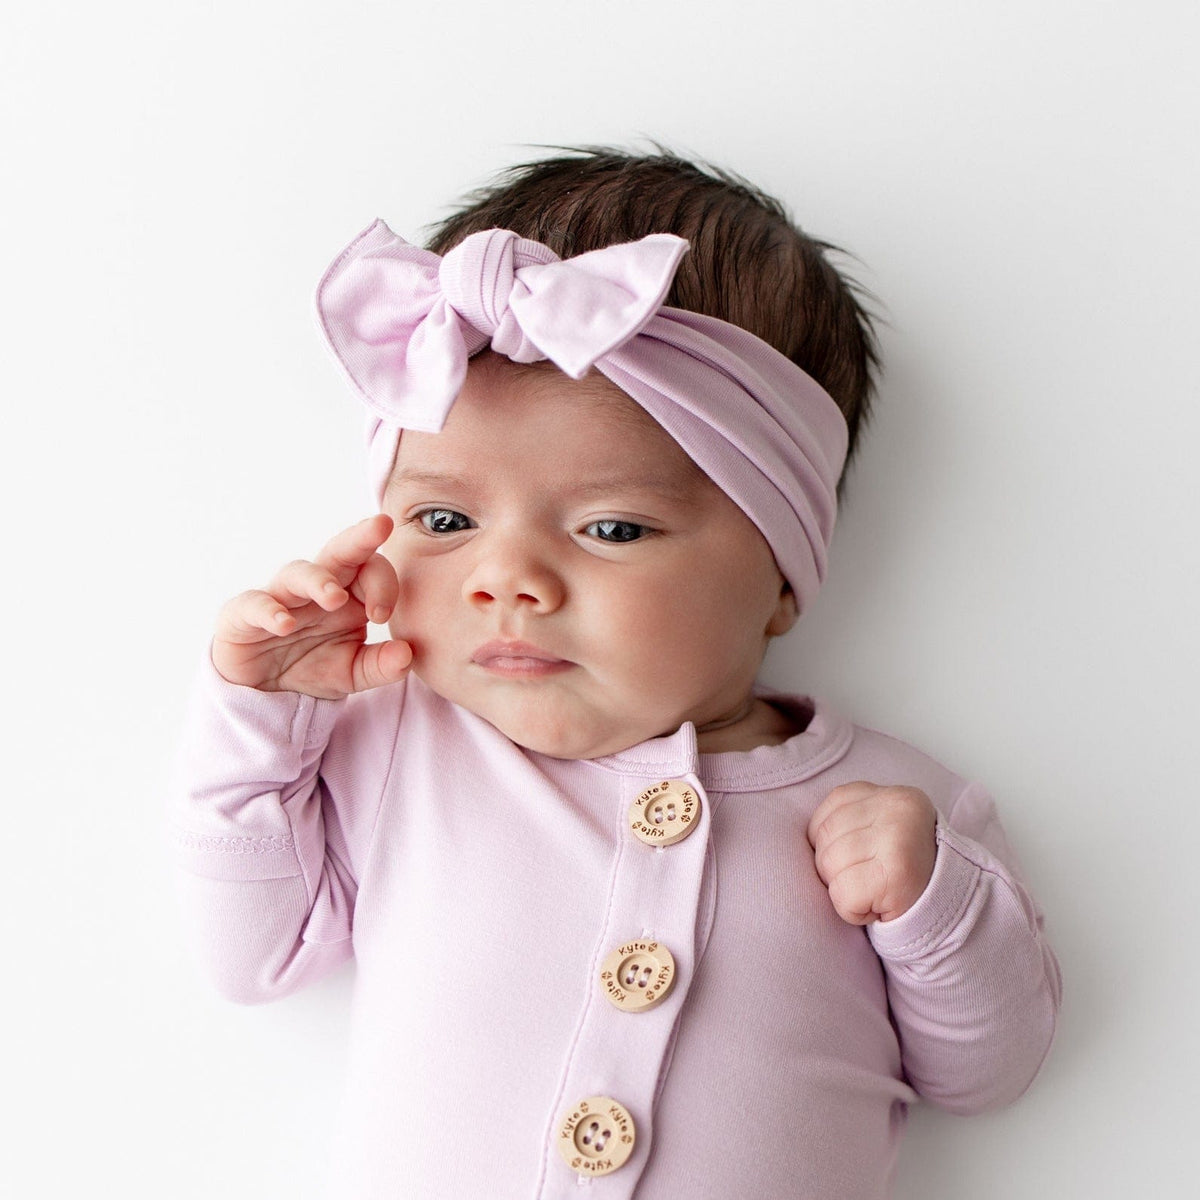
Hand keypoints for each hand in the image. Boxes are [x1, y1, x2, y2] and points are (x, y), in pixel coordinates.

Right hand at [211, 514, 411, 698]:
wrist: (262, 690)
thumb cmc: (311, 665)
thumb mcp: (352, 673)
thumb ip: (381, 666)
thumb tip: (407, 655)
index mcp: (348, 594)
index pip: (372, 569)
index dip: (384, 585)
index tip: (383, 615)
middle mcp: (315, 587)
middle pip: (339, 552)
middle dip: (360, 537)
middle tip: (382, 525)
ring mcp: (279, 597)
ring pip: (297, 572)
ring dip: (318, 580)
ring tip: (334, 597)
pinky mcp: (243, 615)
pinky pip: (254, 603)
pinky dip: (269, 611)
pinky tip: (284, 624)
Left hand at [807, 783, 937, 924]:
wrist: (952, 913)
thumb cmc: (907, 873)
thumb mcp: (884, 830)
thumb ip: (851, 820)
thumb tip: (804, 836)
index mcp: (893, 795)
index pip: (829, 810)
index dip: (832, 843)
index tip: (859, 858)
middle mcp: (897, 810)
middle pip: (824, 838)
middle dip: (834, 868)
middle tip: (868, 880)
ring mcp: (897, 841)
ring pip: (829, 866)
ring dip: (844, 890)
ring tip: (874, 891)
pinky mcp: (894, 876)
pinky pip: (843, 895)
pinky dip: (852, 911)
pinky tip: (876, 907)